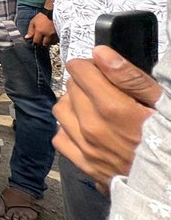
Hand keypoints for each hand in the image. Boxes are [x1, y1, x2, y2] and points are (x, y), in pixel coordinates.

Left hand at [26, 12, 57, 46]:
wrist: (52, 12)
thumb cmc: (41, 16)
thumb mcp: (33, 22)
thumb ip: (30, 31)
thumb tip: (27, 38)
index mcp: (40, 31)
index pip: (36, 42)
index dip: (35, 42)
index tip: (35, 40)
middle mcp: (47, 34)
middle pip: (45, 44)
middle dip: (42, 43)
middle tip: (42, 39)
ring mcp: (54, 34)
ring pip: (52, 43)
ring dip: (49, 42)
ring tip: (47, 38)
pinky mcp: (60, 33)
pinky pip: (57, 40)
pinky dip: (54, 40)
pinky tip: (52, 36)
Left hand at [54, 46, 160, 189]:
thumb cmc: (169, 139)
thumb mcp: (160, 102)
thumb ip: (128, 77)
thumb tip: (100, 53)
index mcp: (113, 108)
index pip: (79, 70)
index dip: (90, 66)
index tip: (102, 70)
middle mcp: (93, 128)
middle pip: (70, 87)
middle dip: (84, 82)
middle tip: (104, 89)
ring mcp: (86, 148)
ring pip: (61, 110)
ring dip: (73, 103)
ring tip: (94, 107)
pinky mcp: (85, 166)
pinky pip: (60, 138)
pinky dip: (68, 129)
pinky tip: (85, 129)